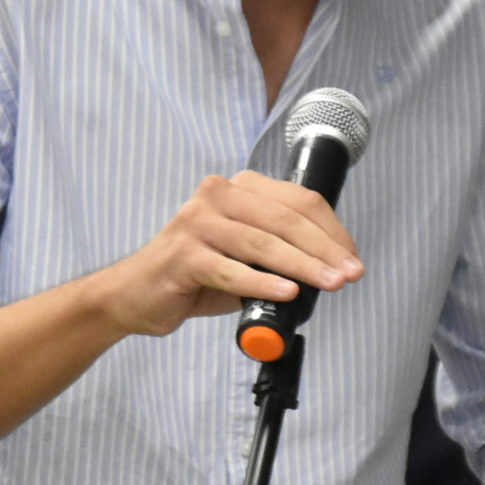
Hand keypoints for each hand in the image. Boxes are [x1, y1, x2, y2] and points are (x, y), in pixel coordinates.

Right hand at [100, 169, 363, 338]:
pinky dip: (262, 284)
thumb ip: (279, 253)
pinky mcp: (182, 255)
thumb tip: (330, 269)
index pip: (298, 201)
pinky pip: (231, 270)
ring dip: (303, 266)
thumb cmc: (193, 276)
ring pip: (263, 244)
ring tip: (329, 284)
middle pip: (285, 220)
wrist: (133, 295)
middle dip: (325, 250)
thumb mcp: (243, 257)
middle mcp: (216, 196)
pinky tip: (287, 293)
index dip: (331, 231)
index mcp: (236, 188)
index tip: (351, 258)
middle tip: (349, 274)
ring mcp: (196, 223)